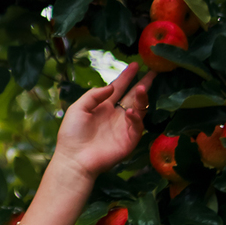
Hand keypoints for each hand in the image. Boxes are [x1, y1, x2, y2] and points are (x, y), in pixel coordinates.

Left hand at [52, 61, 154, 181]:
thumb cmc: (72, 134)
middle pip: (133, 96)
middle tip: (153, 71)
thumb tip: (111, 87)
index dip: (126, 77)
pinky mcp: (129, 140)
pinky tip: (130, 112)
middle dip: (143, 84)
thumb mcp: (78, 108)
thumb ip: (93, 96)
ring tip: (142, 88)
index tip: (136, 65)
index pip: (118, 88)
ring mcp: (123, 127)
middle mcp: (115, 115)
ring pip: (138, 109)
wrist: (74, 159)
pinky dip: (136, 118)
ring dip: (141, 98)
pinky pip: (137, 126)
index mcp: (103, 106)